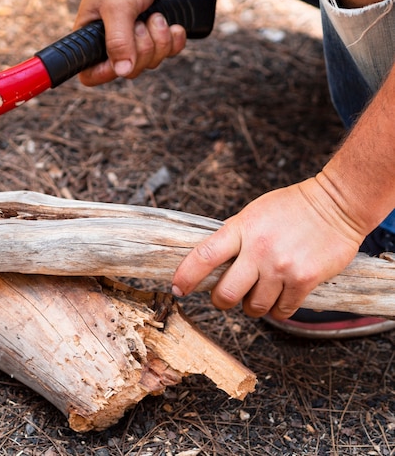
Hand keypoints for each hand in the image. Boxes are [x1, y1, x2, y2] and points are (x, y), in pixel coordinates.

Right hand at [73, 0, 186, 85]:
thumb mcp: (117, 7)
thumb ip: (118, 40)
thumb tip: (122, 71)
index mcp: (92, 39)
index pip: (91, 74)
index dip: (106, 73)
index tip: (121, 58)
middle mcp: (112, 45)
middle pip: (130, 71)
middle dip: (144, 47)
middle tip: (141, 22)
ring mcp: (135, 42)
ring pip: (151, 62)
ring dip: (160, 40)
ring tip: (156, 15)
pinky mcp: (156, 36)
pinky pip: (169, 53)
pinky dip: (175, 41)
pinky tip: (174, 25)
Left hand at [171, 177, 364, 319]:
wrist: (338, 203)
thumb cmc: (291, 207)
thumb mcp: (252, 213)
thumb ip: (233, 237)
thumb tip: (210, 265)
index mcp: (240, 228)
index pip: (203, 256)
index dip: (186, 276)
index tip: (177, 288)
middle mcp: (258, 250)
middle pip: (226, 294)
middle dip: (222, 301)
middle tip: (226, 297)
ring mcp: (282, 267)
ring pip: (254, 307)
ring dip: (252, 306)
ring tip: (259, 293)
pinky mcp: (305, 280)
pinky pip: (282, 311)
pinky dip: (278, 309)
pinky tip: (280, 297)